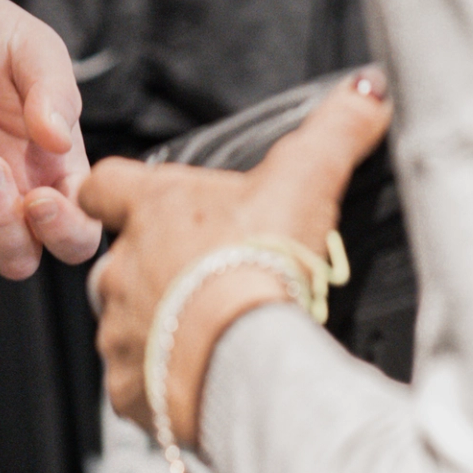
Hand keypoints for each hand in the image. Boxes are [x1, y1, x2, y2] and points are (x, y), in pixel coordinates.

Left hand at [84, 72, 390, 446]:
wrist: (244, 354)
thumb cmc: (263, 261)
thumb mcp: (307, 178)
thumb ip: (336, 130)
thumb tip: (369, 87)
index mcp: (154, 208)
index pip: (104, 185)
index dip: (114, 193)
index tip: (127, 201)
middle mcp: (123, 265)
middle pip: (121, 261)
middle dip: (154, 272)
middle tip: (203, 282)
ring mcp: (120, 328)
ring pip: (126, 324)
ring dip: (159, 328)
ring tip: (208, 336)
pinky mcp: (126, 385)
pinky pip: (134, 383)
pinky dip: (160, 384)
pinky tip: (199, 379)